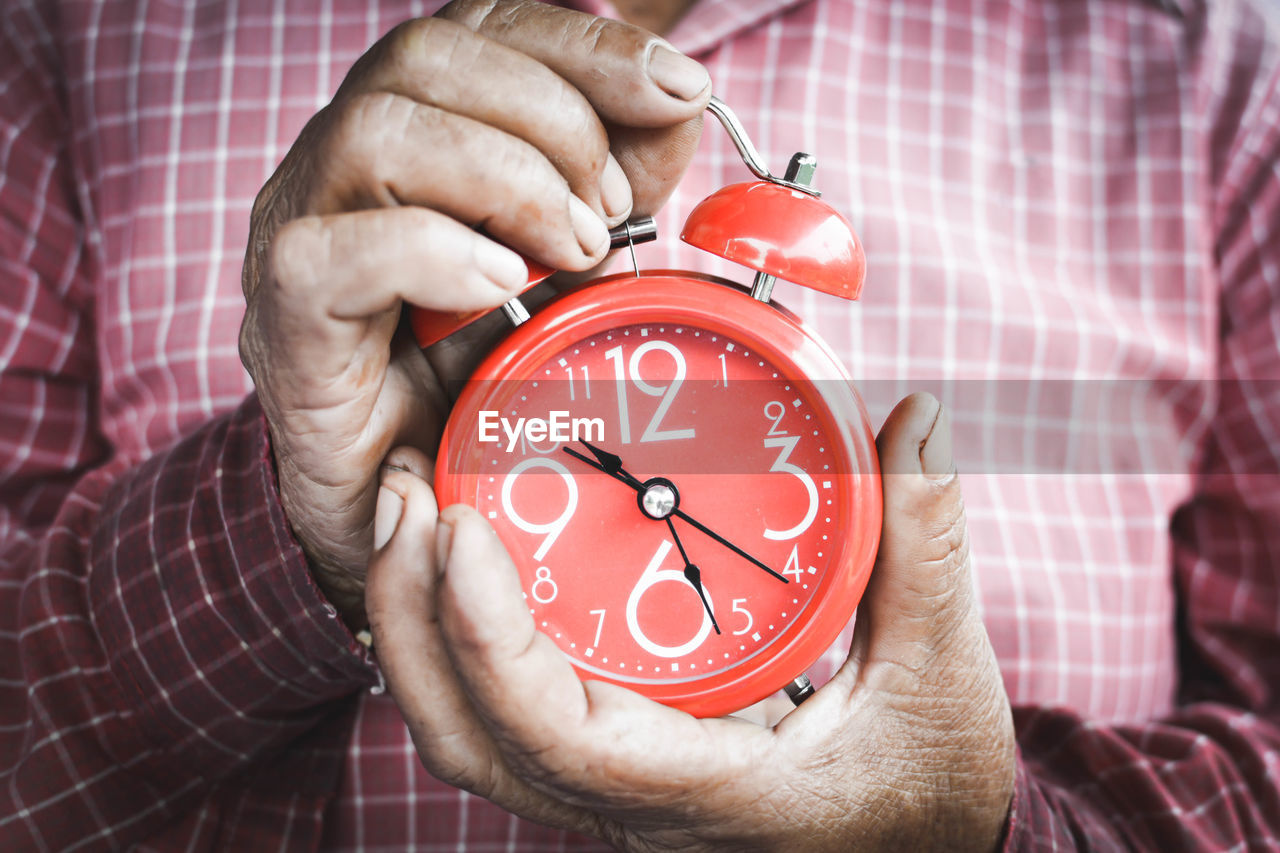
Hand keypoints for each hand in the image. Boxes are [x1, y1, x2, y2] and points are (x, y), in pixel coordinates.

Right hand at [237, 0, 710, 623]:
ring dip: (505, 183)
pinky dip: (435, 257)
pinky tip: (500, 293)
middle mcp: (345, 164)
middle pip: (425, 56)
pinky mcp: (284, 320)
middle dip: (553, 123)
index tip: (679, 89)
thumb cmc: (483, 377)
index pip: (483, 26)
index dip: (585, 44)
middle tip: (609, 218)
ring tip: (569, 257)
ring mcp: (300, 232)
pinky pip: (330, 252)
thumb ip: (618, 184)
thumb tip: (677, 106)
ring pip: (376, 133)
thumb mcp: (575, 267)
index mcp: (417, 132)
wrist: (408, 499)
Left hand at [367, 393, 1015, 850]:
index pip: (557, 737)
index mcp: (707, 790)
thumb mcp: (945, 674)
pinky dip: (460, 627)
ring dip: (418, 618)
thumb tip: (919, 417)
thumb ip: (928, 545)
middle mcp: (632, 799)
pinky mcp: (607, 751)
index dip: (488, 638)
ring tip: (414, 502)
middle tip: (406, 490)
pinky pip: (502, 700)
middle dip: (409, 613)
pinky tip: (465, 547)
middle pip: (467, 736)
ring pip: (467, 726)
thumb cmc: (927, 785)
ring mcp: (609, 782)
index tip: (460, 528)